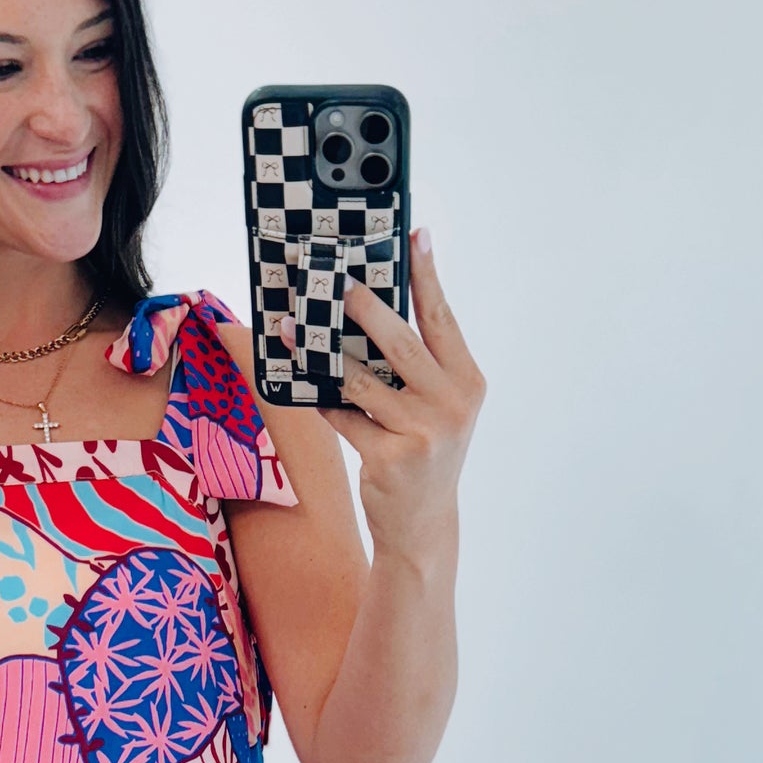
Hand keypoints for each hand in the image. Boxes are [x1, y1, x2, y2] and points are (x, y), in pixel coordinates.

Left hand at [277, 229, 484, 557]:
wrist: (423, 526)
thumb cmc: (423, 453)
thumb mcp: (435, 407)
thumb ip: (415, 365)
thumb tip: (371, 310)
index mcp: (468, 382)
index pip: (442, 318)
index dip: (426, 276)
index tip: (415, 235)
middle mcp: (452, 405)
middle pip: (401, 342)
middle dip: (367, 308)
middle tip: (339, 282)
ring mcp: (422, 433)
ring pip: (363, 379)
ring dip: (324, 353)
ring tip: (295, 327)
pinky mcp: (389, 458)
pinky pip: (343, 417)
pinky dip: (323, 401)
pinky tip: (304, 385)